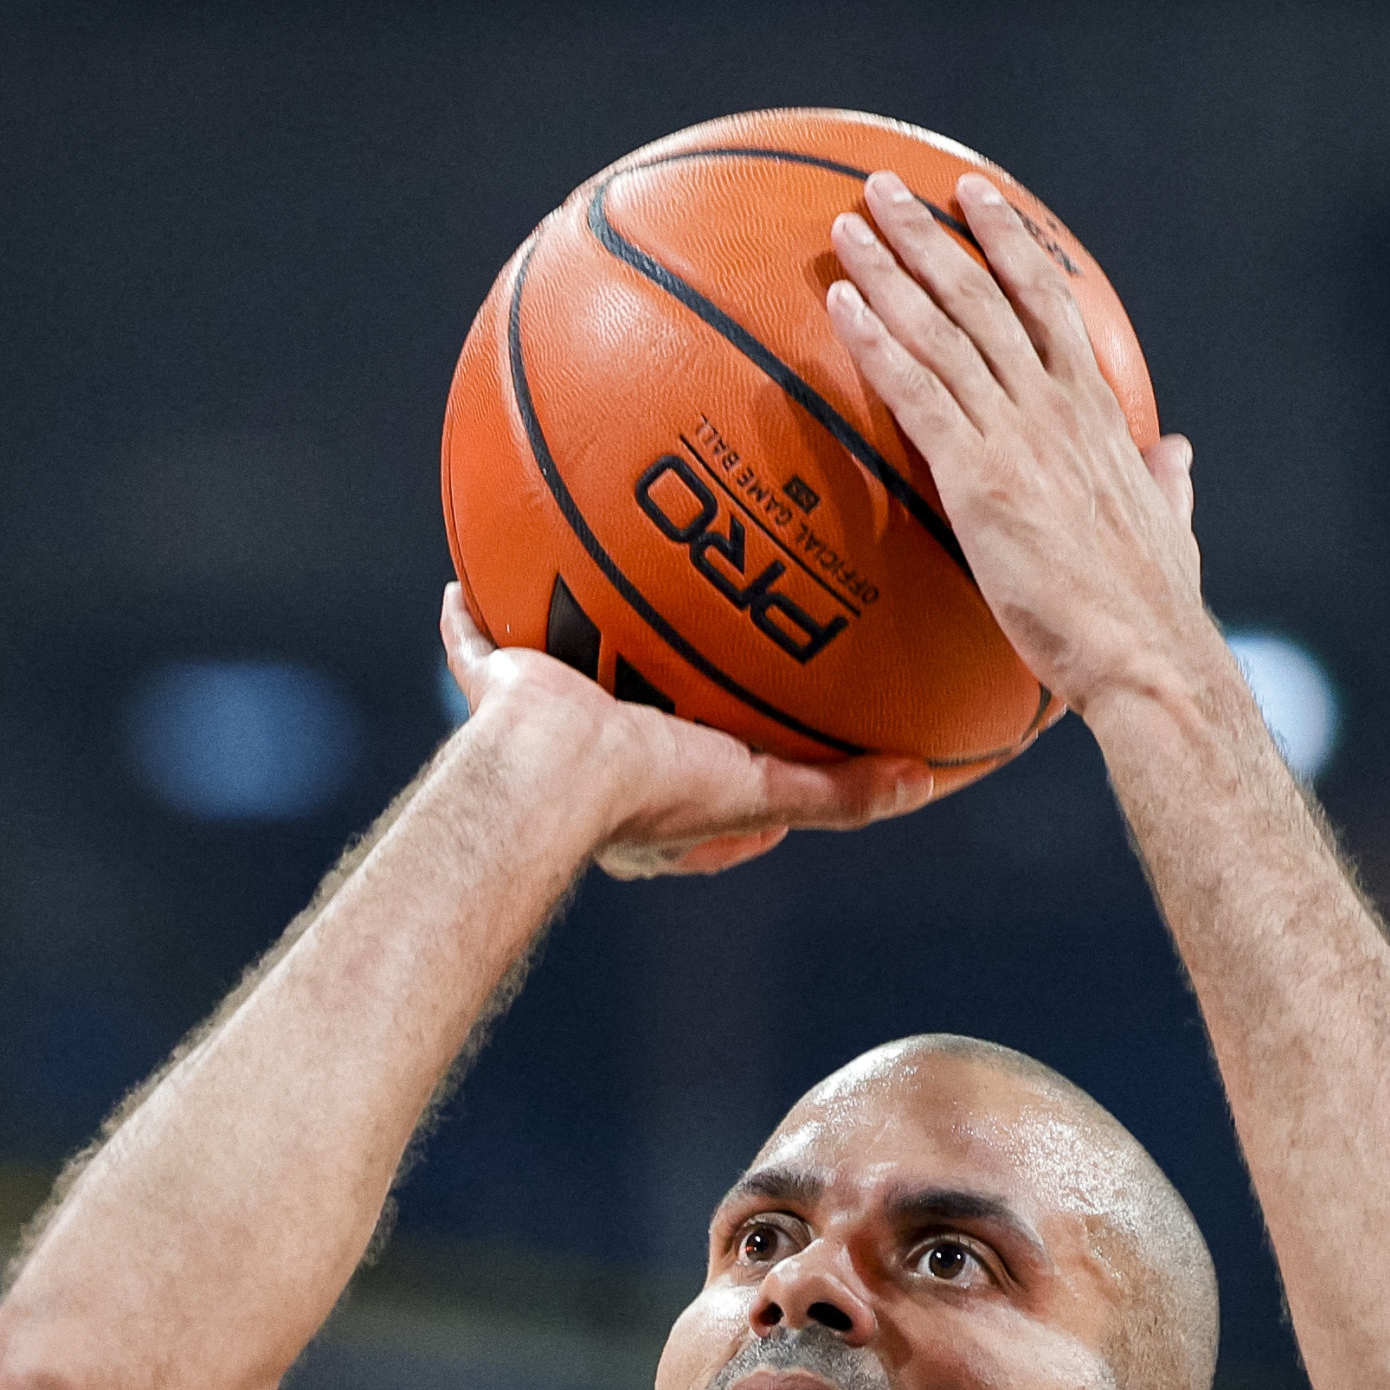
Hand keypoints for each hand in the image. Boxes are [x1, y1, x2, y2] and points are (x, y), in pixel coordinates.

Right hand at [439, 583, 936, 877]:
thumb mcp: (760, 795)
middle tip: (690, 660)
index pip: (706, 798)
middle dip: (656, 695)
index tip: (772, 747)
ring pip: (564, 675)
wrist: (550, 773)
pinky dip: (468, 617)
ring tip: (602, 595)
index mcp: (651, 809)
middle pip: (632, 724)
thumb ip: (838, 793)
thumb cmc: (648, 794)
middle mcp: (594, 768)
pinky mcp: (496, 688)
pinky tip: (466, 580)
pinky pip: (476, 643)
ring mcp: (541, 725)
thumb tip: (923, 779)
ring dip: (576, 643)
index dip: (740, 777)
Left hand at [820, 171, 1216, 720]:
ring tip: (845, 224)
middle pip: (984, 294)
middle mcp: (1056, 405)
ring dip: (890, 269)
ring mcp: (1017, 435)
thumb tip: (1177, 453)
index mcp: (1097, 410)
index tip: (976, 198)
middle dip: (929, 234)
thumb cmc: (1152, 607)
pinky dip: (876, 344)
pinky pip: (917, 393)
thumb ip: (1166, 482)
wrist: (1146, 653)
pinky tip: (839, 307)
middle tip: (882, 189)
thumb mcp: (1171, 526)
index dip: (1009, 244)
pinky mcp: (979, 478)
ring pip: (945, 329)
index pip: (1048, 302)